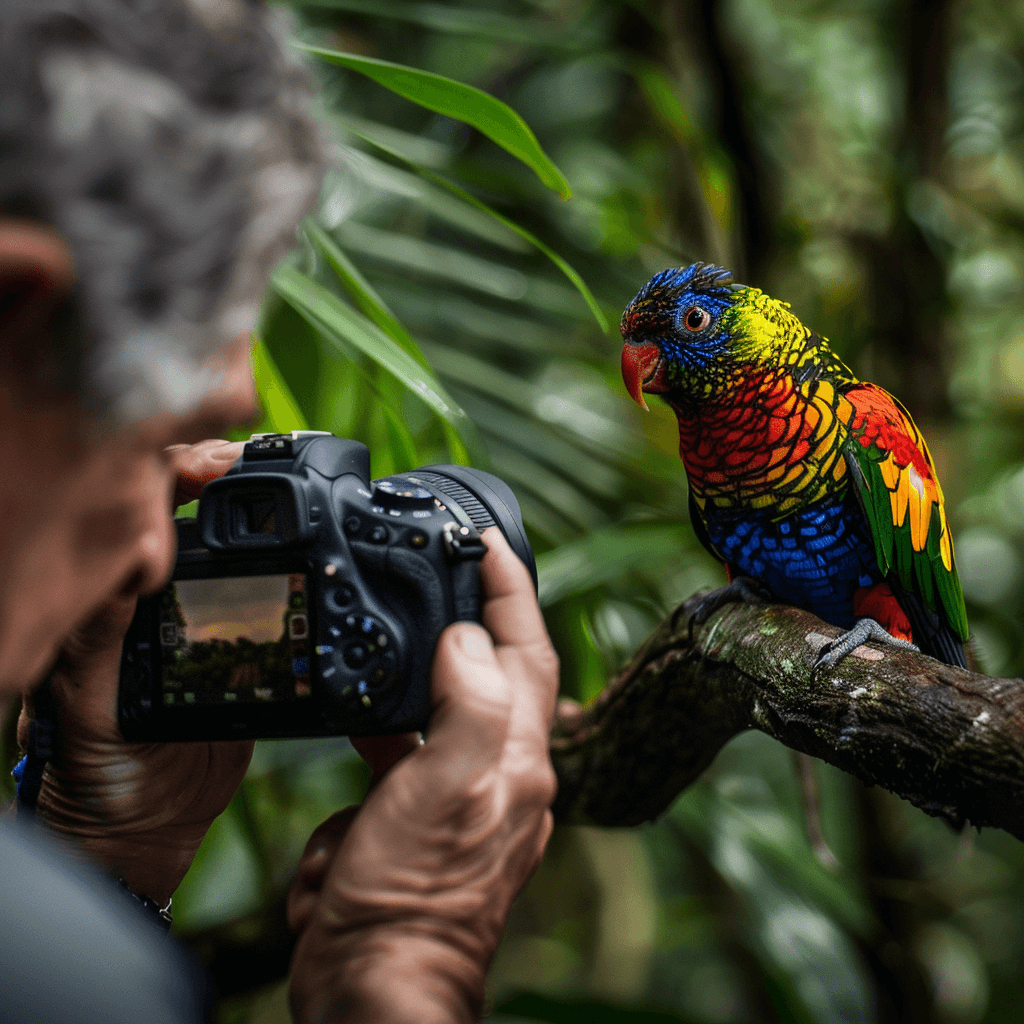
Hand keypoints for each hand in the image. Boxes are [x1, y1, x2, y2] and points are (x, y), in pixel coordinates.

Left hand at [20, 440, 249, 903]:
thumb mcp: (83, 695)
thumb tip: (127, 561)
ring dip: (256, 511)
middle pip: (186, 512)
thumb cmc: (93, 764)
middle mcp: (156, 597)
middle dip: (220, 473)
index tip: (216, 463)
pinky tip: (302, 548)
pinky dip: (286, 566)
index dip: (174, 473)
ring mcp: (202, 618)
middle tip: (257, 460)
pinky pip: (266, 596)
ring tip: (290, 490)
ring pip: (230, 547)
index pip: (137, 511)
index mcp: (113, 596)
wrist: (145, 827)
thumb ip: (99, 632)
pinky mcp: (245, 648)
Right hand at [288, 528, 558, 1023]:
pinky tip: (348, 795)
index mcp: (517, 758)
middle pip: (490, 674)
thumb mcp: (445, 785)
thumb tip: (466, 640)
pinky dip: (369, 771)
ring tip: (374, 683)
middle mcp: (497, 775)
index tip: (487, 540)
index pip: (527, 650)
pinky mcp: (415, 826)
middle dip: (464, 626)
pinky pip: (394, 774)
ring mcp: (457, 801)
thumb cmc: (413, 897)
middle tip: (435, 580)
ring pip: (434, 720)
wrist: (370, 988)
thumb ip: (469, 703)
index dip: (511, 589)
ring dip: (402, 703)